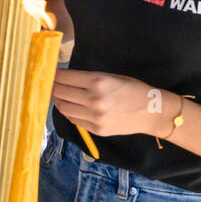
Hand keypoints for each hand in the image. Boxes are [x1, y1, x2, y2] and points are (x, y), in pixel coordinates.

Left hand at [51, 69, 165, 136]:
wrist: (152, 112)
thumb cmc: (132, 89)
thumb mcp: (110, 76)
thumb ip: (86, 78)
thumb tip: (61, 77)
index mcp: (98, 82)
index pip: (64, 77)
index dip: (53, 74)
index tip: (48, 72)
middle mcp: (94, 100)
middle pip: (59, 93)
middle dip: (52, 86)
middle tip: (49, 83)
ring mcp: (94, 117)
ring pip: (63, 107)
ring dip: (57, 100)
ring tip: (57, 95)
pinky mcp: (96, 129)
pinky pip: (73, 119)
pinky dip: (68, 111)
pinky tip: (69, 106)